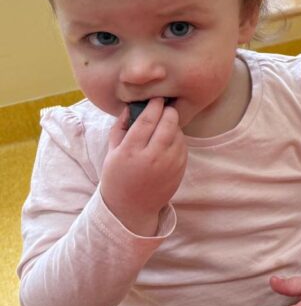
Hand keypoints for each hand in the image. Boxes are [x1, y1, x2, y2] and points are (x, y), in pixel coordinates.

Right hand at [100, 98, 186, 235]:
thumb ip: (121, 127)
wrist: (131, 207)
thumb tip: (132, 105)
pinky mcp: (180, 169)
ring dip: (173, 125)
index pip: (147, 120)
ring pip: (178, 133)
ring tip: (164, 125)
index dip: (154, 105)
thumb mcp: (112, 152)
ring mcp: (168, 164)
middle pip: (168, 123)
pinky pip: (183, 145)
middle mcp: (151, 157)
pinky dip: (178, 138)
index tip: (156, 98)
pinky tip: (168, 140)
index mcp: (130, 152)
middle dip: (168, 111)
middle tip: (165, 107)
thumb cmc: (118, 176)